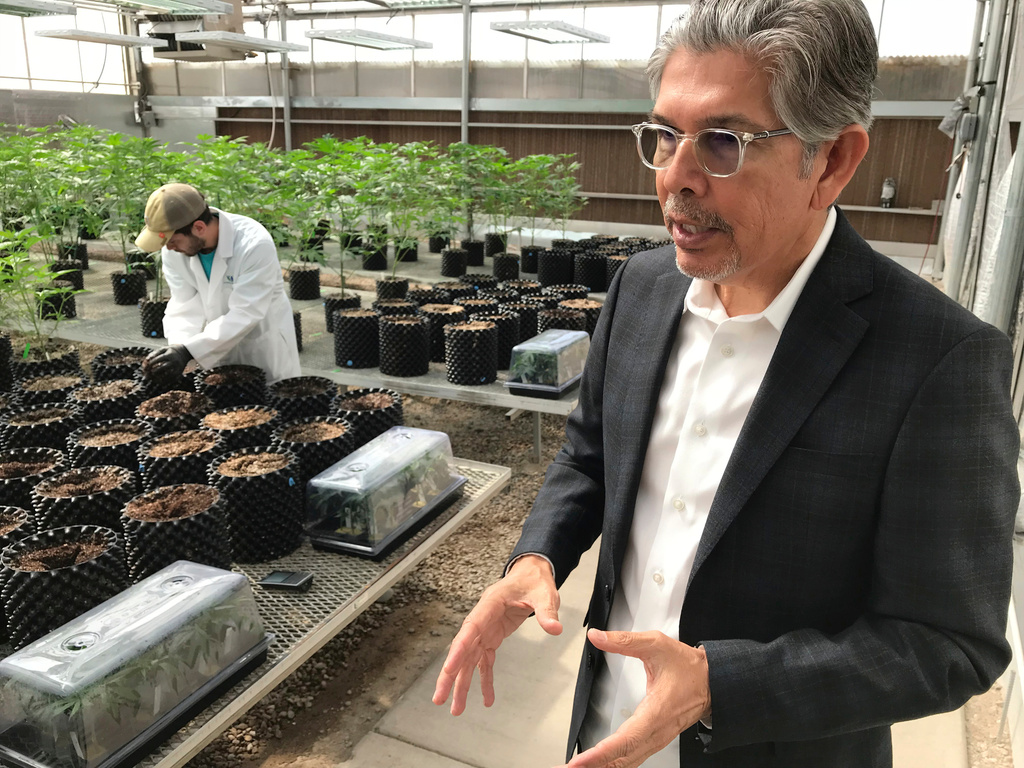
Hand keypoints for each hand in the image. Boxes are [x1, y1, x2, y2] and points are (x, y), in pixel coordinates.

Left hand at [142, 344, 191, 380]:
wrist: (185, 352)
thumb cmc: (172, 350)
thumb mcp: (164, 348)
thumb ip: (155, 353)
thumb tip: (147, 359)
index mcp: (170, 355)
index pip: (159, 359)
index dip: (152, 362)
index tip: (148, 365)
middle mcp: (174, 361)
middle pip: (164, 367)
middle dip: (156, 370)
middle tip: (151, 372)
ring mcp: (178, 367)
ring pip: (169, 374)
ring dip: (161, 377)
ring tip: (155, 379)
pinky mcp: (180, 372)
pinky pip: (173, 378)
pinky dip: (167, 381)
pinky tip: (161, 382)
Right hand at [433, 555, 562, 714]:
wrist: (531, 576)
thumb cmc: (533, 581)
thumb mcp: (544, 593)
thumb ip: (547, 611)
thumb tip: (554, 628)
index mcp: (490, 605)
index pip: (470, 629)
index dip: (458, 650)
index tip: (449, 669)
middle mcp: (482, 619)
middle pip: (462, 650)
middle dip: (450, 675)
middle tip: (439, 698)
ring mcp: (485, 630)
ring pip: (468, 660)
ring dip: (461, 684)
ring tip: (456, 708)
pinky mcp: (492, 638)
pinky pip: (485, 663)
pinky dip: (484, 681)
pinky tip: (486, 699)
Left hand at [565, 629, 710, 767]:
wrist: (712, 682)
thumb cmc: (687, 667)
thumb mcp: (656, 645)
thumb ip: (624, 641)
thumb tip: (597, 637)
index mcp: (656, 712)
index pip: (625, 740)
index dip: (600, 754)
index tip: (580, 762)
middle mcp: (656, 732)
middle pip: (622, 758)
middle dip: (594, 767)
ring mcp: (657, 739)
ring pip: (628, 762)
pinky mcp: (655, 741)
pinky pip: (633, 758)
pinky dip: (614, 764)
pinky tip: (599, 766)